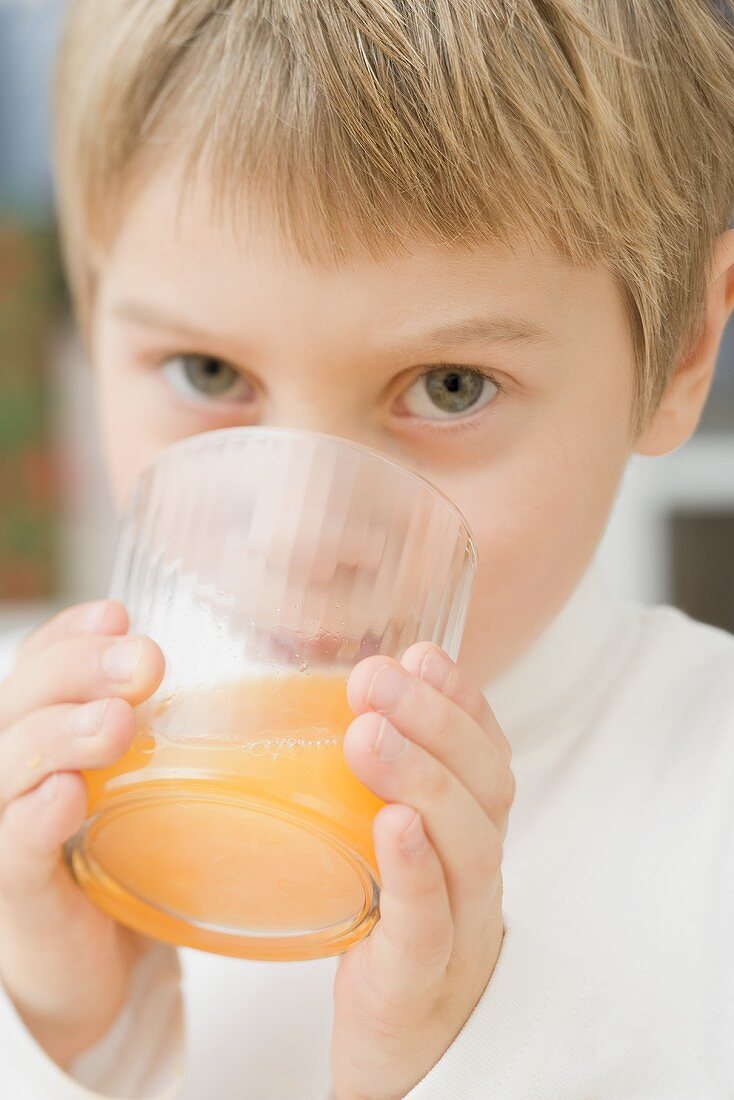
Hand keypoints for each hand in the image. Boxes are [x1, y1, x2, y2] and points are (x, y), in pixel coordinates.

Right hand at [0, 601, 163, 1067]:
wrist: (109, 971)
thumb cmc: (136, 860)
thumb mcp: (157, 781)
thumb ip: (177, 733)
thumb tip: (258, 680)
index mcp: (45, 735)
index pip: (38, 665)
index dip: (69, 635)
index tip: (118, 615)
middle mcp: (14, 773)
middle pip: (18, 699)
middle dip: (78, 670)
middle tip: (145, 664)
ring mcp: (4, 831)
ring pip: (5, 763)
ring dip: (59, 734)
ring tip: (118, 724)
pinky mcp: (15, 895)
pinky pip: (11, 850)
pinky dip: (34, 818)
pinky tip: (67, 797)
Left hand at [332, 644, 514, 1099]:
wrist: (401, 1056)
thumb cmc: (385, 938)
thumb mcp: (384, 851)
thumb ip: (369, 788)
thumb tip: (310, 708)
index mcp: (469, 835)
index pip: (487, 754)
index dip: (463, 699)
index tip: (422, 653)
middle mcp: (478, 872)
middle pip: (486, 786)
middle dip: (435, 720)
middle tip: (376, 676)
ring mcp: (462, 928)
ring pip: (470, 846)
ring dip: (425, 778)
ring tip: (369, 733)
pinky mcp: (423, 980)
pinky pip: (431, 923)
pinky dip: (416, 869)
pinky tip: (392, 825)